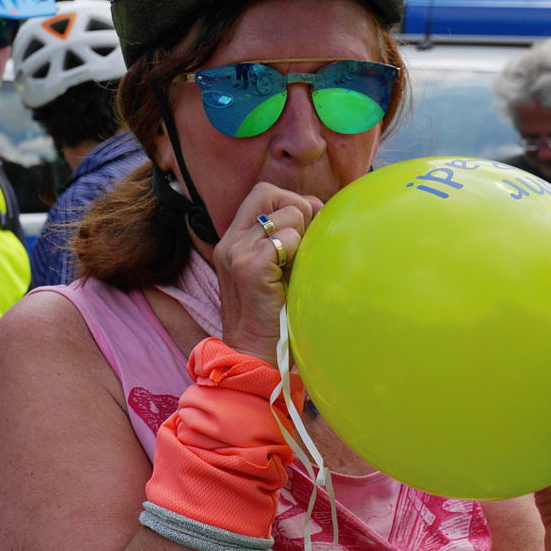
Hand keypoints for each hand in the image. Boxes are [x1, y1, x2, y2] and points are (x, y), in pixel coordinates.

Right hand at [211, 182, 322, 364]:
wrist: (254, 357)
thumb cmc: (274, 318)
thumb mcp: (277, 272)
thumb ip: (288, 242)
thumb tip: (319, 211)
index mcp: (234, 241)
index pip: (263, 194)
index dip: (291, 203)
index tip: (307, 230)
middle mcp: (230, 242)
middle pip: (267, 192)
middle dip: (297, 208)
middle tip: (307, 242)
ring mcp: (237, 253)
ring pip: (285, 213)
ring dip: (303, 235)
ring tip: (299, 265)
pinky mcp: (250, 268)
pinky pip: (286, 238)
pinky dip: (299, 251)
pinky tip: (295, 275)